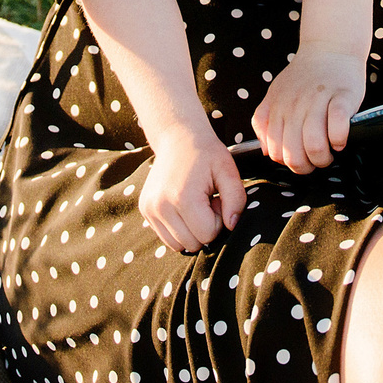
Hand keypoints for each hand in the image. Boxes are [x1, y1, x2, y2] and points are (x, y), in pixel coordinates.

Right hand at [139, 126, 246, 251]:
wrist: (177, 137)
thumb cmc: (206, 154)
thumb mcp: (228, 171)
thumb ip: (236, 200)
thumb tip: (231, 226)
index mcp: (183, 197)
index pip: (208, 235)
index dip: (218, 220)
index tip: (215, 199)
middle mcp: (161, 206)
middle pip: (193, 243)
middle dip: (205, 227)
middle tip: (206, 201)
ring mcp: (149, 209)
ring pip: (178, 245)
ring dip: (192, 230)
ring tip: (195, 205)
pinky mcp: (145, 210)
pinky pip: (167, 238)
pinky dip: (179, 229)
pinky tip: (183, 207)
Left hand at [251, 43, 364, 174]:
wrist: (330, 46)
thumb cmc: (306, 76)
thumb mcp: (276, 94)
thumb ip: (264, 122)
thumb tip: (267, 151)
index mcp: (277, 107)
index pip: (276, 151)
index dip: (290, 163)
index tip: (302, 158)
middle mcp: (294, 105)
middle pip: (294, 154)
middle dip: (307, 166)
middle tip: (317, 159)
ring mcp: (318, 100)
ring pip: (315, 146)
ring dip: (324, 158)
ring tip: (330, 152)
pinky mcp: (342, 97)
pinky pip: (338, 128)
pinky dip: (340, 140)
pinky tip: (340, 139)